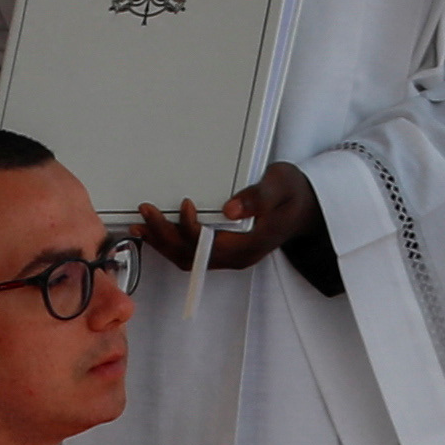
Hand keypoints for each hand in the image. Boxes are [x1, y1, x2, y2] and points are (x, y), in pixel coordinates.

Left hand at [132, 161, 327, 275]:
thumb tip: (229, 210)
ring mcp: (229, 256)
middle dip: (165, 236)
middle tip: (146, 213)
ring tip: (140, 225)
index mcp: (250, 246)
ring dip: (162, 243)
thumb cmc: (294, 193)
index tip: (185, 204)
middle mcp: (236, 257)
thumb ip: (257, 197)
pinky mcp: (222, 250)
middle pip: (191, 256)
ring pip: (187, 258)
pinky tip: (155, 231)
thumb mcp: (281, 185)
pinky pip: (190, 253)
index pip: (210, 246)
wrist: (304, 206)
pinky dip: (170, 243)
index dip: (191, 229)